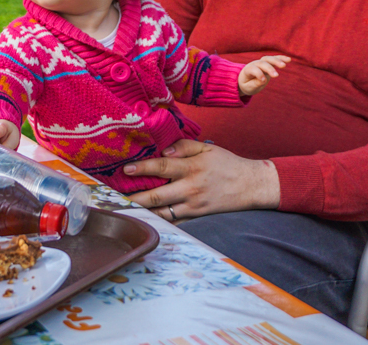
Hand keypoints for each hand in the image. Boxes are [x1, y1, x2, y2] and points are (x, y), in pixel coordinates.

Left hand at [122, 140, 279, 220]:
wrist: (251, 185)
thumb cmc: (227, 164)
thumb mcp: (207, 148)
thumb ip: (184, 146)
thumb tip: (164, 151)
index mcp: (193, 167)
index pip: (163, 167)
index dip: (143, 168)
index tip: (126, 169)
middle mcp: (191, 188)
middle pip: (157, 195)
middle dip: (135, 197)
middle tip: (115, 197)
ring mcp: (193, 205)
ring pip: (163, 212)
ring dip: (143, 211)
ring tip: (123, 209)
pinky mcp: (196, 216)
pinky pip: (174, 220)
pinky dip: (158, 220)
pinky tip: (143, 219)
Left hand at [238, 55, 289, 95]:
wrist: (245, 80)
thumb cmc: (247, 85)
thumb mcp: (248, 87)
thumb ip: (255, 84)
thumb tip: (264, 80)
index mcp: (247, 70)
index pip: (253, 69)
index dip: (258, 74)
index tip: (264, 81)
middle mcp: (254, 64)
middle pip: (261, 63)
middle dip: (269, 69)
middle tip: (276, 76)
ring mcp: (261, 62)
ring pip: (268, 59)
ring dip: (276, 61)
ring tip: (284, 65)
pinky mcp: (268, 63)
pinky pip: (274, 59)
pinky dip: (281, 58)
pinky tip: (289, 59)